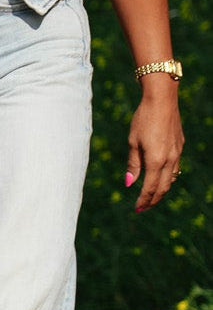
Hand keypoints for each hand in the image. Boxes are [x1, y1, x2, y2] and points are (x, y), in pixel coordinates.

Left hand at [126, 86, 183, 211]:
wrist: (162, 100)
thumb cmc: (143, 119)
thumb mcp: (133, 142)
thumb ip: (133, 164)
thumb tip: (129, 184)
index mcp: (156, 160)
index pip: (149, 187)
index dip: (143, 200)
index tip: (137, 209)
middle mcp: (170, 159)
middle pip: (163, 187)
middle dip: (153, 200)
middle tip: (143, 208)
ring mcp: (177, 153)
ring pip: (171, 178)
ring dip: (161, 190)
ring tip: (151, 197)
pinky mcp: (180, 146)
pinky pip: (175, 168)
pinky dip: (167, 177)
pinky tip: (160, 178)